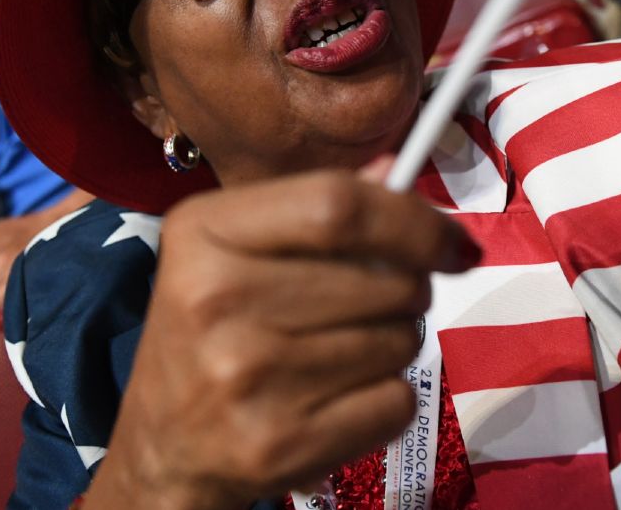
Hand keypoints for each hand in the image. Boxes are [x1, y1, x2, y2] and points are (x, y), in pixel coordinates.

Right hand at [86, 166, 479, 509]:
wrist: (165, 446)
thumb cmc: (213, 330)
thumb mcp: (237, 249)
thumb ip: (316, 208)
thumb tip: (396, 174)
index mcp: (204, 231)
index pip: (340, 206)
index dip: (416, 221)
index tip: (455, 244)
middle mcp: (216, 299)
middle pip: (386, 278)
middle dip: (410, 288)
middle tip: (379, 302)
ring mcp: (245, 378)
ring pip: (399, 341)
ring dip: (395, 342)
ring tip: (343, 350)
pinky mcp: (277, 445)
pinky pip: (395, 401)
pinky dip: (388, 398)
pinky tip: (340, 397)